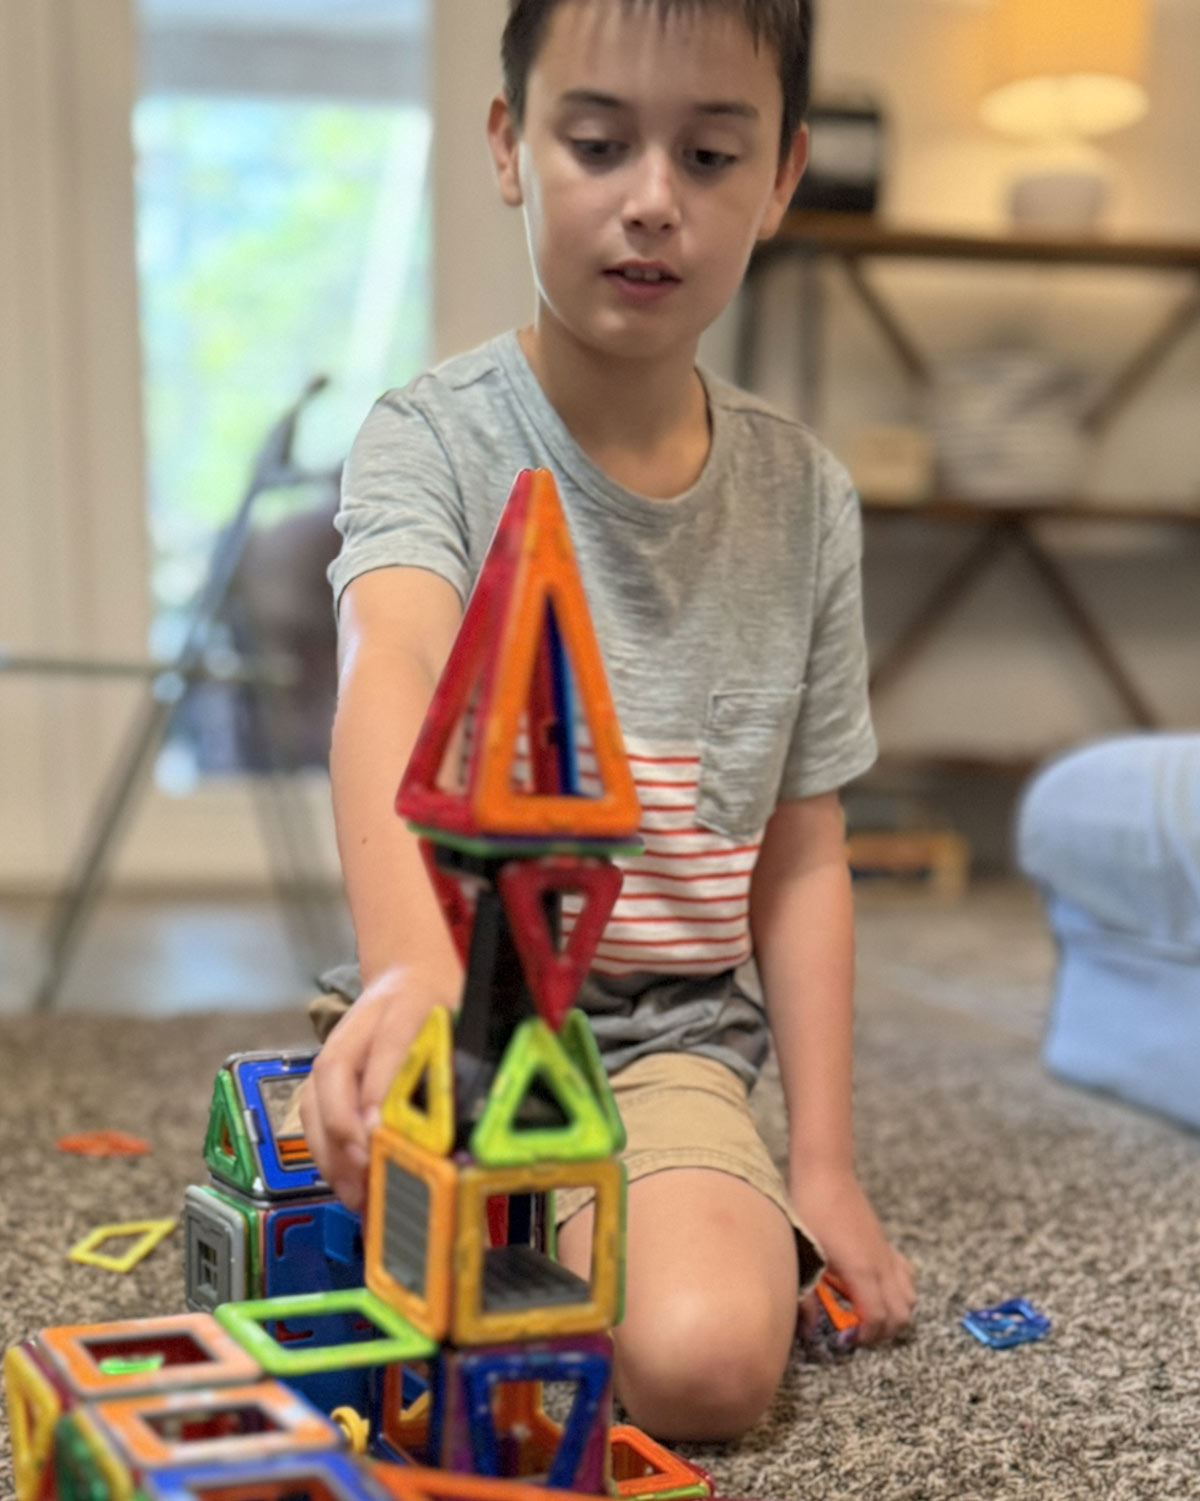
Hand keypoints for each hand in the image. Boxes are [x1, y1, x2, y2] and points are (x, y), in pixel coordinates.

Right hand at [299, 965, 456, 1211]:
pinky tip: (347, 1186)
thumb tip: (453, 1125)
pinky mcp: (323, 1078)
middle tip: (367, 1175)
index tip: (382, 1132)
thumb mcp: (460, 1023)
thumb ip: (455, 1063)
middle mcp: (359, 1027)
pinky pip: (314, 1117)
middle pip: (336, 1075)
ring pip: (317, 1101)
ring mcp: (334, 1051)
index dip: (382, 1090)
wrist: (411, 974)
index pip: (391, 1045)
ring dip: (333, 1151)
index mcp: (404, 1005)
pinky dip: (327, 1153)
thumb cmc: (440, 1005)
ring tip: (357, 1195)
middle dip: (347, 1131)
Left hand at [792, 1165, 915, 1346]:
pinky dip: (899, 1292)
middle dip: (883, 1332)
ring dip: (894, 1314)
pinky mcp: (885, 1244)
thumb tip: (807, 1328)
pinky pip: (906, 1276)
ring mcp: (886, 1254)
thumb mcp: (805, 1254)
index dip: (866, 1338)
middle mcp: (881, 1265)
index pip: (879, 1319)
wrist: (825, 1174)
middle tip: (857, 1332)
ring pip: (909, 1298)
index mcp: (862, 1271)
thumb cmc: (810, 1210)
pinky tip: (874, 1289)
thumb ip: (807, 1296)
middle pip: (902, 1315)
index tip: (847, 1341)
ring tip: (867, 1314)